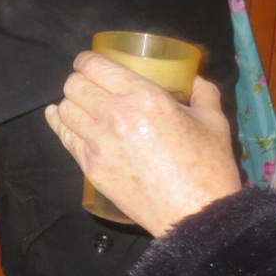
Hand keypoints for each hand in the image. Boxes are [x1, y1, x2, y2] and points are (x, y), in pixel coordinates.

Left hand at [45, 51, 241, 236]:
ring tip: (81, 104)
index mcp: (144, 97)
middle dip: (79, 80)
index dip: (87, 60)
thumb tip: (195, 79)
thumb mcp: (214, 121)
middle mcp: (115, 115)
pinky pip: (64, 137)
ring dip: (71, 102)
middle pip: (74, 85)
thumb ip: (203, 93)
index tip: (91, 62)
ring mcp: (99, 143)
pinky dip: (61, 124)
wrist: (196, 215)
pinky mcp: (91, 168)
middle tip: (90, 84)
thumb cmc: (208, 167)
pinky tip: (64, 119)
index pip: (96, 66)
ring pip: (64, 109)